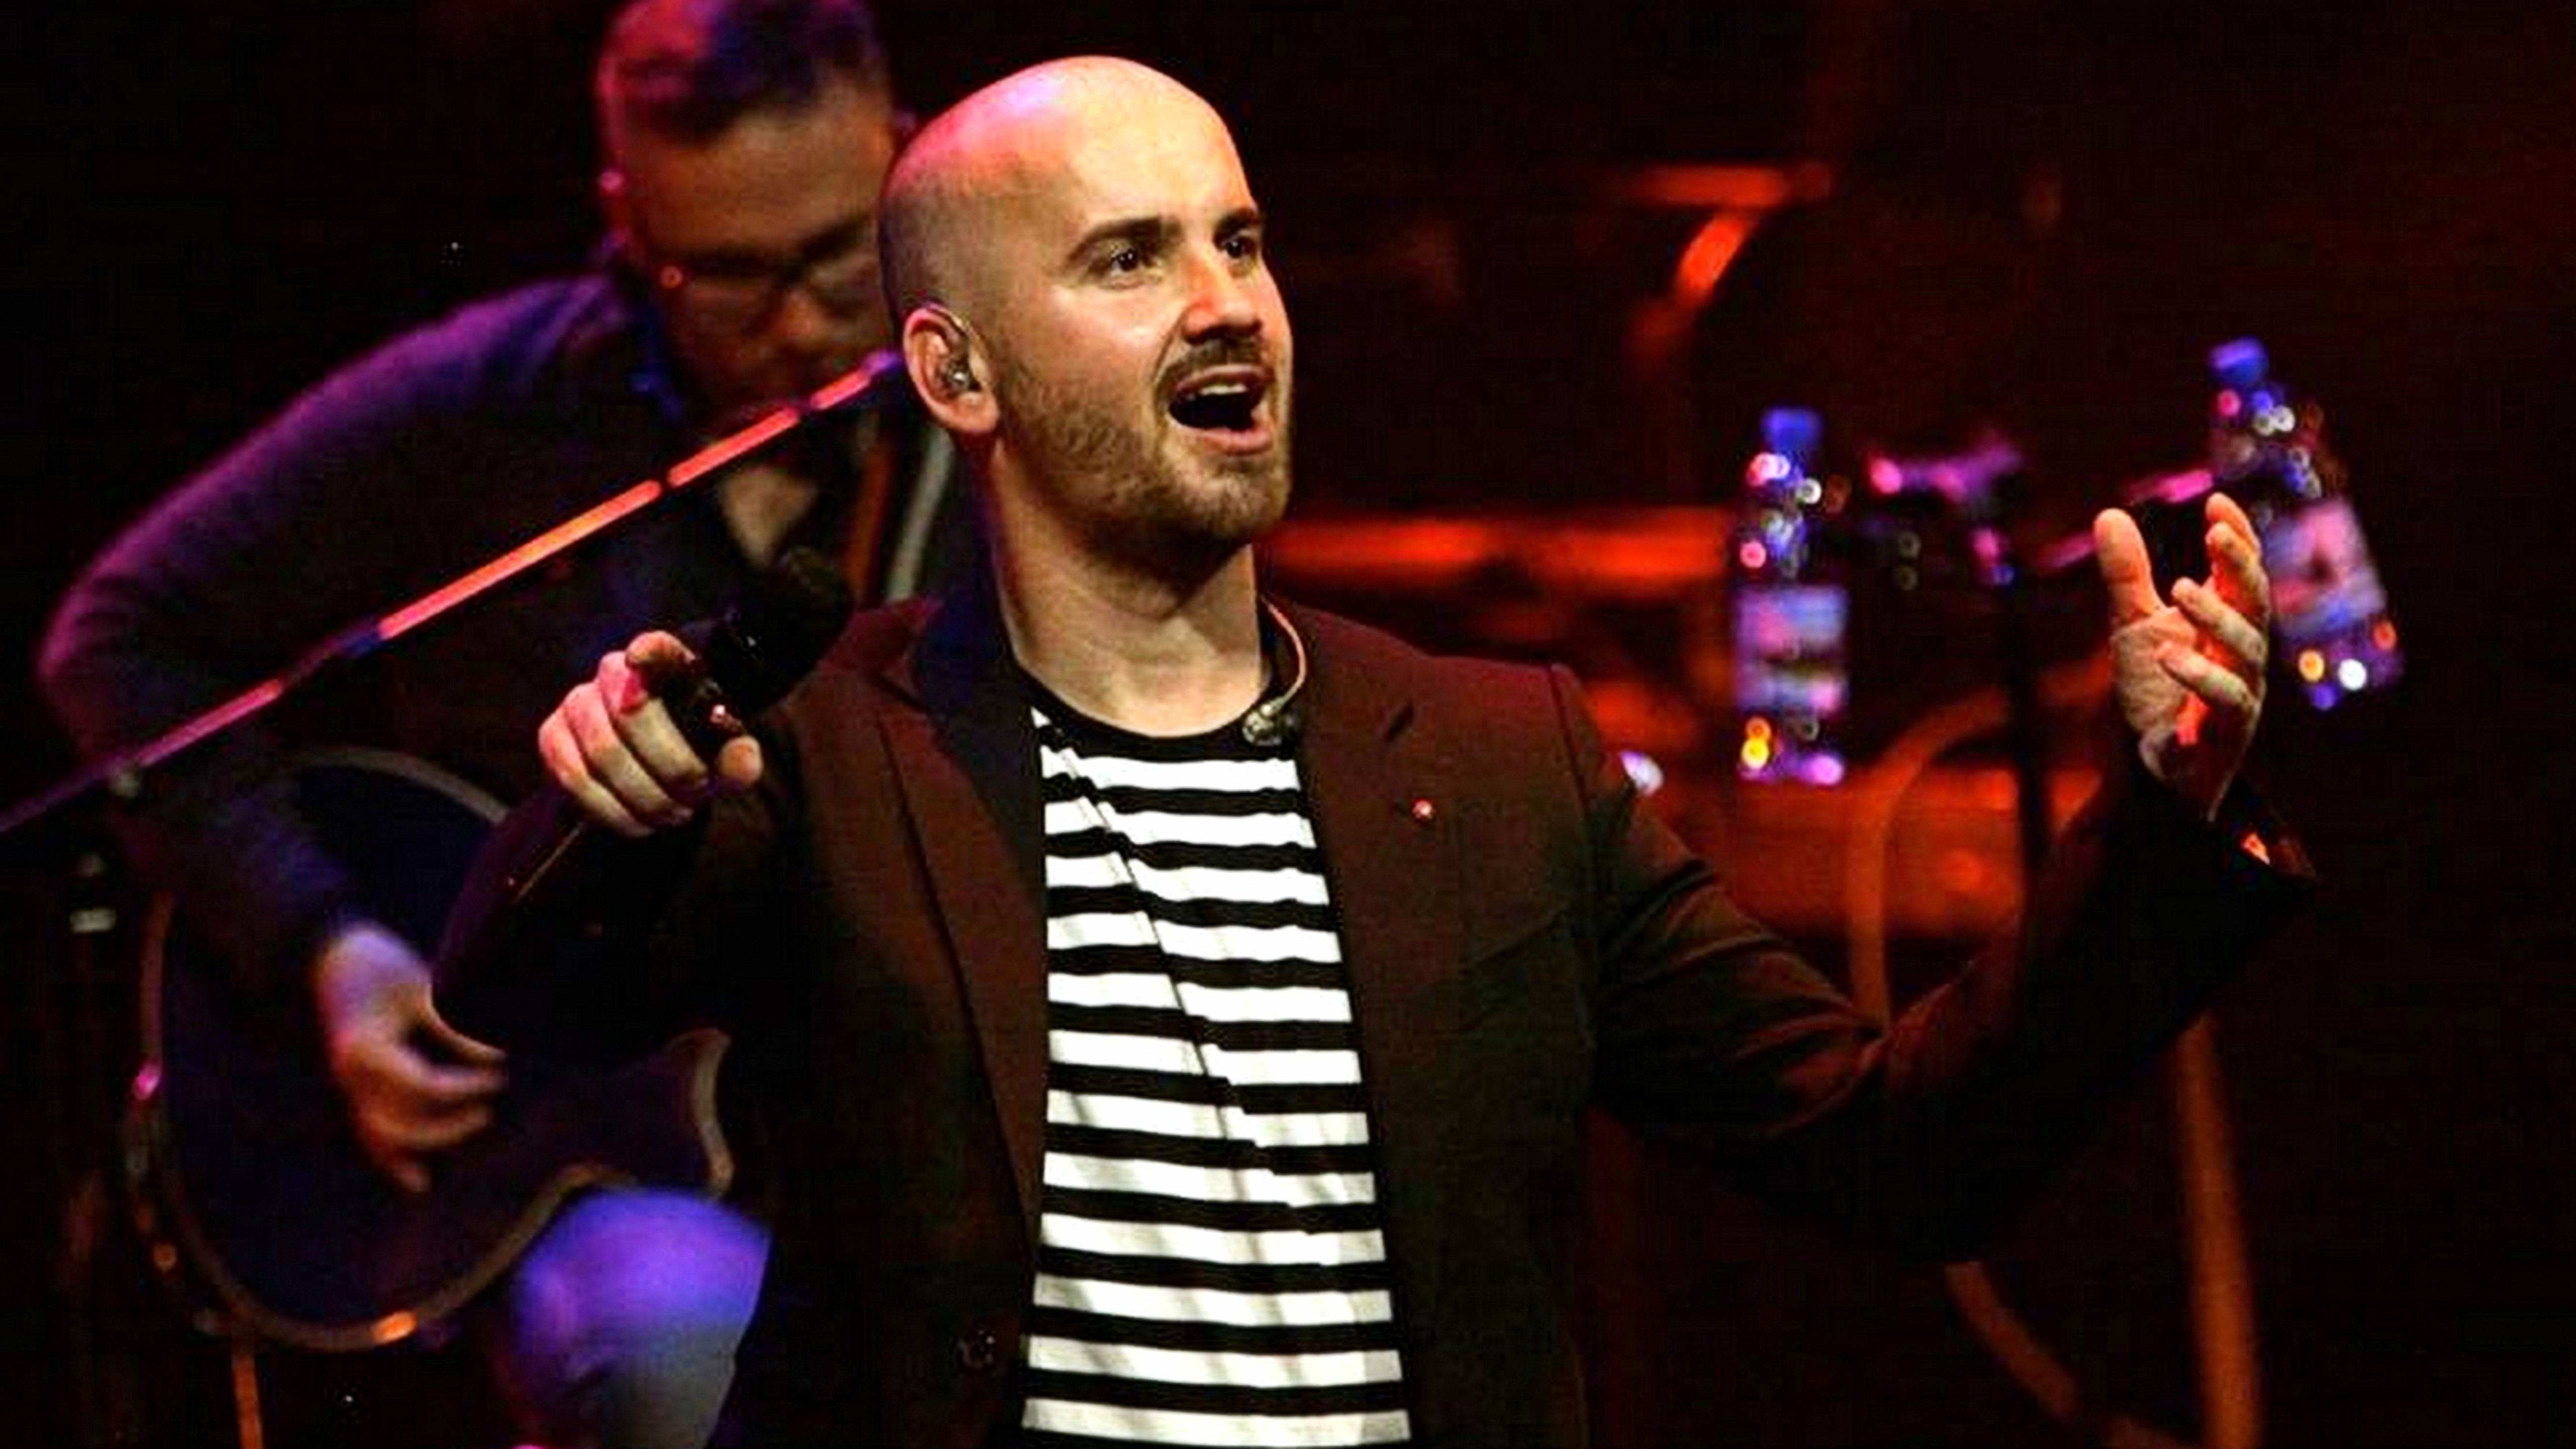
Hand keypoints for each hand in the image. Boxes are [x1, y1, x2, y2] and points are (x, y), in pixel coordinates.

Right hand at [313, 920, 506, 1191]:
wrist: (326, 956)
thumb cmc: (377, 963)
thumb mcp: (418, 985)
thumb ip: (451, 1025)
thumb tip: (494, 1059)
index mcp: (366, 1048)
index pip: (423, 1085)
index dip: (466, 1084)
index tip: (499, 1071)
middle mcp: (351, 1076)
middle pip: (402, 1122)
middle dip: (450, 1121)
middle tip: (491, 1102)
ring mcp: (348, 1086)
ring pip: (384, 1137)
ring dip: (431, 1140)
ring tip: (477, 1120)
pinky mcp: (353, 1088)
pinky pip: (368, 1135)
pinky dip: (392, 1160)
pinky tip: (420, 1183)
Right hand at [538, 629, 764, 837]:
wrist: (654, 768)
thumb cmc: (694, 749)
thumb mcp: (724, 755)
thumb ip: (738, 756)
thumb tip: (741, 758)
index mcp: (664, 661)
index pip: (655, 647)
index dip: (646, 651)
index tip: (639, 660)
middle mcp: (613, 671)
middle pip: (633, 715)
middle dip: (672, 765)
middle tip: (696, 793)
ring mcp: (578, 701)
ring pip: (603, 752)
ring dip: (646, 794)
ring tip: (675, 812)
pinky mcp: (552, 736)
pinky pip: (575, 777)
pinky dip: (612, 809)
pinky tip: (641, 822)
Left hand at [2094, 492, 2270, 819]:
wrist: (2154, 764)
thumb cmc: (2157, 688)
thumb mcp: (2133, 625)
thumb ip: (2127, 575)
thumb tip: (2110, 512)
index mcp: (2226, 621)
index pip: (2242, 572)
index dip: (2238, 537)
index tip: (2218, 501)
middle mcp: (2242, 651)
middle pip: (2255, 601)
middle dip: (2239, 564)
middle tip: (2215, 532)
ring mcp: (2242, 689)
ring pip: (2245, 647)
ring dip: (2215, 615)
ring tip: (2180, 587)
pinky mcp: (2228, 728)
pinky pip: (2227, 698)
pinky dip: (2199, 674)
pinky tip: (2167, 654)